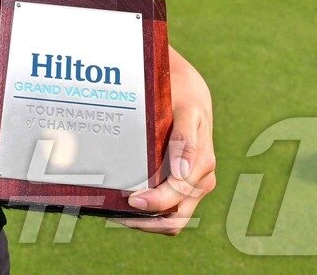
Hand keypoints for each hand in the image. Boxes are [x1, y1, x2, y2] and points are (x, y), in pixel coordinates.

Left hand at [117, 45, 215, 234]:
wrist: (190, 95)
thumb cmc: (184, 102)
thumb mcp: (187, 113)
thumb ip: (185, 141)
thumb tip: (182, 173)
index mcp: (202, 166)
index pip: (178, 197)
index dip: (154, 203)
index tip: (130, 199)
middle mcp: (200, 182)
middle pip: (174, 218)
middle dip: (146, 221)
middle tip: (114, 213)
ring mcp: (191, 187)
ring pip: (170, 220)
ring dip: (145, 222)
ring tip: (114, 213)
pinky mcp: (181, 187)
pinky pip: (167, 211)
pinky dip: (148, 215)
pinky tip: (123, 206)